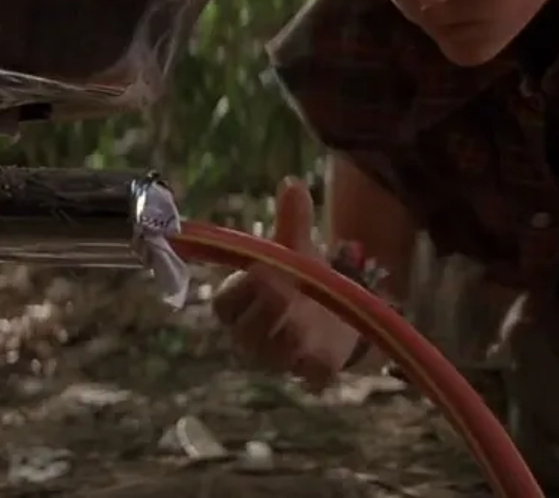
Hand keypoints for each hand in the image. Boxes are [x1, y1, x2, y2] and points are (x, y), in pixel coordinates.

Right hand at [211, 178, 360, 388]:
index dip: (240, 289)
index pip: (224, 305)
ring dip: (291, 332)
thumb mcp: (297, 249)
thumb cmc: (301, 281)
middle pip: (246, 332)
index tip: (263, 268)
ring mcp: (279, 360)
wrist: (334, 317)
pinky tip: (328, 344)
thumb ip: (293, 221)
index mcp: (239, 306)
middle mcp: (251, 337)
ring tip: (305, 313)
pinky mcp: (310, 375)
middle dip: (267, 308)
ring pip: (276, 354)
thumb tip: (293, 182)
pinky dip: (319, 363)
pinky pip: (311, 375)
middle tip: (286, 287)